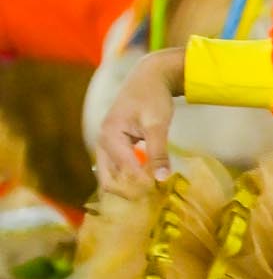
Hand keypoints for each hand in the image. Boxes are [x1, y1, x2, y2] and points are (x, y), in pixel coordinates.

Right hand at [96, 48, 184, 194]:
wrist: (148, 78)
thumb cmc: (153, 97)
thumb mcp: (158, 124)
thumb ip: (159, 151)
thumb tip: (163, 178)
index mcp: (110, 136)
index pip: (125, 171)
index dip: (143, 184)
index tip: (160, 193)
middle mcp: (103, 142)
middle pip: (108, 179)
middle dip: (127, 192)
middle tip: (150, 200)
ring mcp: (106, 144)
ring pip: (111, 175)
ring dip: (128, 186)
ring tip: (150, 195)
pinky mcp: (114, 145)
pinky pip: (117, 168)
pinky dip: (129, 177)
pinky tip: (146, 183)